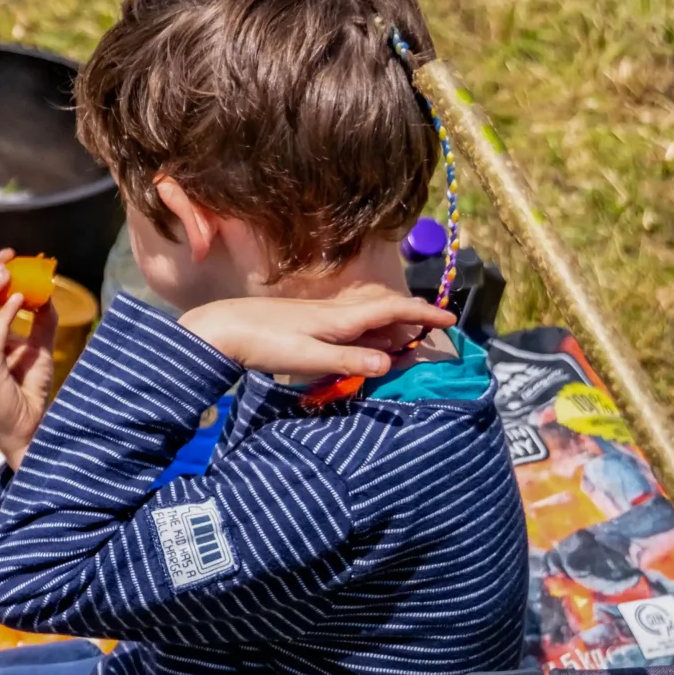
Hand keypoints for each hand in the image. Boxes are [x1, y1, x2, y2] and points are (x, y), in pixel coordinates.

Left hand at [176, 290, 452, 381]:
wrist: (222, 328)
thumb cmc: (264, 343)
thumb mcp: (309, 358)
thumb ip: (349, 361)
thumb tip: (390, 364)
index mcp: (341, 318)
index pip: (392, 309)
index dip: (423, 313)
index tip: (450, 319)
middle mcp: (336, 312)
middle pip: (384, 311)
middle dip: (413, 317)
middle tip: (437, 330)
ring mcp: (321, 316)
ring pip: (368, 317)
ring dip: (392, 325)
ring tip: (411, 339)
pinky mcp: (308, 323)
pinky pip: (351, 325)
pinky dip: (369, 332)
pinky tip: (368, 344)